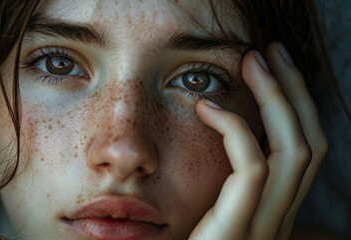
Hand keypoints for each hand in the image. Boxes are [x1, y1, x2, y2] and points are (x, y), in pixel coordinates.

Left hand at [190, 42, 327, 239]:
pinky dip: (234, 129)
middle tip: (268, 53)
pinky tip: (207, 108)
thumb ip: (228, 185)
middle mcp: (280, 217)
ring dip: (274, 98)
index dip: (294, 106)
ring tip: (250, 62)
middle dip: (292, 91)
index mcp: (275, 211)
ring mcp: (265, 226)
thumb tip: (222, 133)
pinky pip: (252, 169)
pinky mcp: (238, 230)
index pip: (303, 150)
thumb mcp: (213, 212)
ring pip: (292, 149)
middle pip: (308, 142)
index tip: (271, 69)